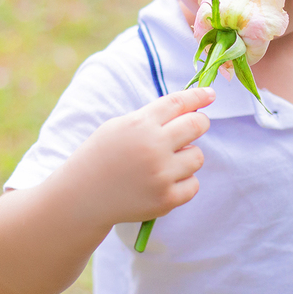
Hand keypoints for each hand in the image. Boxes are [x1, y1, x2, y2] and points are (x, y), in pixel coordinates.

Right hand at [68, 87, 214, 226]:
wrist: (82, 197)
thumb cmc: (102, 158)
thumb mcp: (119, 127)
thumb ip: (152, 118)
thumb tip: (189, 109)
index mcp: (139, 124)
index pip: (178, 103)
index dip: (198, 96)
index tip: (210, 94)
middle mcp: (153, 147)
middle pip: (196, 125)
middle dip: (200, 123)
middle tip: (196, 125)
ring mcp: (161, 174)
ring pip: (197, 156)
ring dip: (188, 156)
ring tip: (166, 162)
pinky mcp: (166, 199)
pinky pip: (194, 184)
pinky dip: (183, 182)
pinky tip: (164, 182)